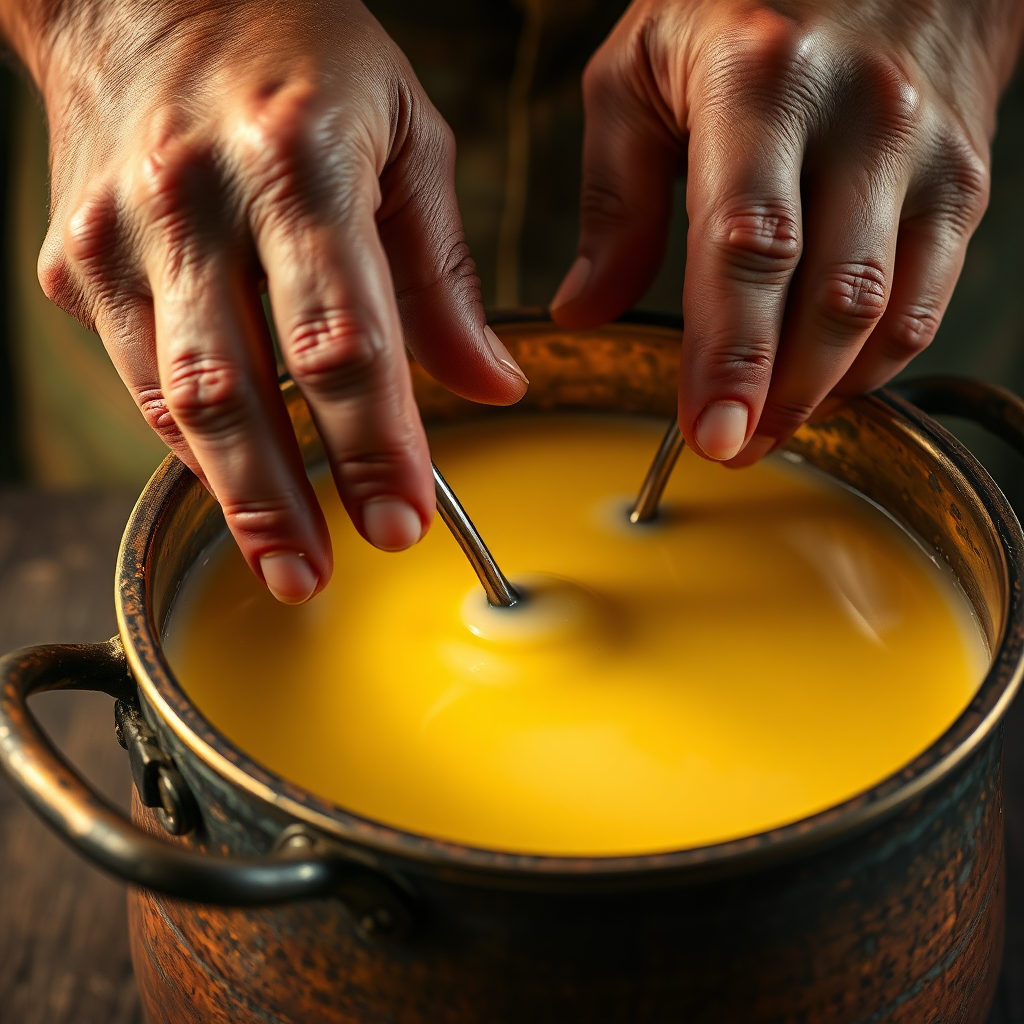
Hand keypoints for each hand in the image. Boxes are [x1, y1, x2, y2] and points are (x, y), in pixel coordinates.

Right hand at [0, 0, 527, 602]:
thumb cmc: (299, 55)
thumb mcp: (405, 136)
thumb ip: (444, 273)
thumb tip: (493, 386)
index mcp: (296, 158)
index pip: (342, 336)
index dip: (374, 443)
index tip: (403, 523)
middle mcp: (191, 197)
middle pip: (236, 386)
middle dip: (279, 500)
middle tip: (316, 580)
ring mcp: (117, 231)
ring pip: (172, 393)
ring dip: (230, 490)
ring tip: (281, 559)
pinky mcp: (73, 258)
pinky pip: (136, 373)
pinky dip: (190, 438)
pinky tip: (236, 480)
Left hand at [551, 0, 1023, 465]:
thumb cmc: (747, 0)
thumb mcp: (641, 72)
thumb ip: (614, 200)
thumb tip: (585, 310)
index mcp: (761, 83)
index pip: (748, 248)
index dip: (730, 354)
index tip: (709, 432)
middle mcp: (860, 116)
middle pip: (829, 299)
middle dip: (779, 397)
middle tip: (729, 447)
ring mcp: (924, 151)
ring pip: (889, 314)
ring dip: (826, 392)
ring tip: (767, 425)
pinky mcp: (963, 180)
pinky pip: (929, 301)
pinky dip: (874, 361)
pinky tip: (823, 380)